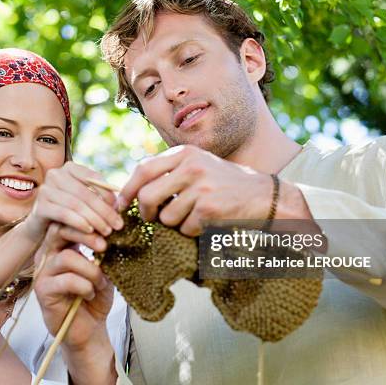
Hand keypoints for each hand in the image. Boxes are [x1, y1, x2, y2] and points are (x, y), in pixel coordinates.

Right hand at [21, 162, 122, 242]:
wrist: (44, 231)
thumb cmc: (71, 215)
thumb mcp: (86, 203)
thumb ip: (100, 198)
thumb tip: (119, 202)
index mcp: (69, 168)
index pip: (94, 178)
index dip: (108, 193)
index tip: (120, 208)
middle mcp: (55, 175)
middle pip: (85, 193)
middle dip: (104, 210)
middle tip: (118, 225)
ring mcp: (45, 190)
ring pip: (76, 204)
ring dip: (95, 219)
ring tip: (107, 231)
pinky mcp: (39, 206)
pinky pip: (64, 214)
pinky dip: (79, 223)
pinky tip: (90, 231)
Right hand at [34, 223, 113, 349]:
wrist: (89, 328)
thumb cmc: (95, 294)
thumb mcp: (104, 266)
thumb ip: (104, 246)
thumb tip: (115, 222)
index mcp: (61, 244)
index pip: (67, 219)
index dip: (88, 219)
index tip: (110, 227)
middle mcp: (47, 254)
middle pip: (60, 230)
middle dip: (87, 236)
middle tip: (105, 247)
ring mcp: (43, 272)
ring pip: (67, 257)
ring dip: (91, 270)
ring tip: (100, 283)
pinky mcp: (43, 291)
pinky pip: (66, 280)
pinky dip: (85, 286)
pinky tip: (90, 294)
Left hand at [119, 145, 277, 235]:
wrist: (264, 195)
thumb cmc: (225, 183)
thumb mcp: (198, 165)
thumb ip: (170, 171)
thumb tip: (134, 189)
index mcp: (185, 152)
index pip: (144, 168)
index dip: (128, 188)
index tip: (121, 203)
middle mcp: (191, 166)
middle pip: (148, 195)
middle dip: (145, 213)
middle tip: (150, 219)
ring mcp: (201, 187)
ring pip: (166, 217)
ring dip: (174, 224)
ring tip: (191, 216)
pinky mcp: (209, 208)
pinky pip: (185, 228)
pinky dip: (192, 231)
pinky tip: (206, 222)